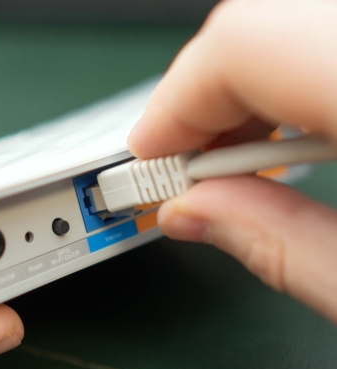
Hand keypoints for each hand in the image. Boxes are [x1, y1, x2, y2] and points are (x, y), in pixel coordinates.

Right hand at [128, 0, 336, 322]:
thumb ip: (282, 247)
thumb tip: (192, 215)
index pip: (242, 49)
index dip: (173, 106)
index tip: (145, 162)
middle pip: (259, 28)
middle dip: (201, 101)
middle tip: (185, 170)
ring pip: (288, 25)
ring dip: (246, 89)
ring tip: (238, 159)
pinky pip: (319, 35)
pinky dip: (287, 77)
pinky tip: (295, 129)